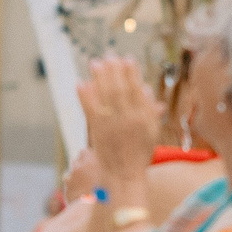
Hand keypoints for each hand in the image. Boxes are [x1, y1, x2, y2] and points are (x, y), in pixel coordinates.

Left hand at [77, 55, 161, 188]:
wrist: (124, 176)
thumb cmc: (139, 154)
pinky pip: (90, 111)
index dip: (132, 73)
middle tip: (108, 55)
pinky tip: (80, 83)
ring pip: (105, 97)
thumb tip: (145, 88)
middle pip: (120, 89)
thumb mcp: (151, 132)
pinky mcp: (97, 132)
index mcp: (143, 118)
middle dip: (114, 71)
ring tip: (94, 63)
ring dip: (99, 78)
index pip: (137, 90)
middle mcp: (128, 119)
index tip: (127, 58)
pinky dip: (85, 97)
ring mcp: (112, 125)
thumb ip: (150, 111)